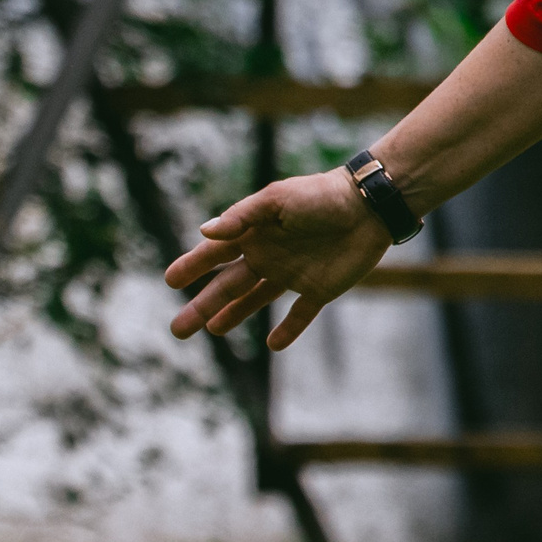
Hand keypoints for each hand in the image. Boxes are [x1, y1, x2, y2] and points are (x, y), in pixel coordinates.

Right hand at [165, 168, 390, 350]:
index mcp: (254, 234)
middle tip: (178, 330)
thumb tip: (204, 232)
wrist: (371, 205)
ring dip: (234, 316)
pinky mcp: (320, 289)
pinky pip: (300, 314)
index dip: (193, 267)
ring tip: (213, 330)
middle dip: (202, 307)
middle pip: (228, 286)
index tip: (170, 281)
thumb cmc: (321, 195)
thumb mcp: (276, 200)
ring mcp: (292, 274)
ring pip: (255, 301)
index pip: (215, 254)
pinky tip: (273, 345)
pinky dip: (288, 330)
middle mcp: (268, 256)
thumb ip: (241, 217)